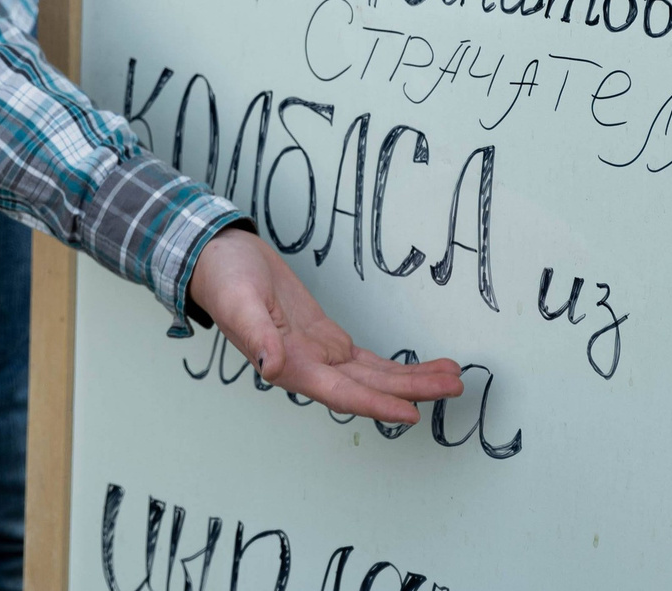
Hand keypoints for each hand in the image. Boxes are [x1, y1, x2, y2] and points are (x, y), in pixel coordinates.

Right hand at [187, 228, 463, 423]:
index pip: (341, 392)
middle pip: (369, 387)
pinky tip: (421, 368)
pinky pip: (366, 361)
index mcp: (288, 364)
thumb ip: (255, 335)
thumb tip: (270, 366)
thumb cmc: (224, 278)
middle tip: (453, 386)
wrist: (218, 258)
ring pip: (373, 376)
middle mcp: (308, 366)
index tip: (411, 413)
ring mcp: (319, 354)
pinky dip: (394, 367)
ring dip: (411, 380)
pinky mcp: (325, 338)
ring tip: (451, 376)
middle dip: (412, 390)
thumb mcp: (238, 301)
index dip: (376, 404)